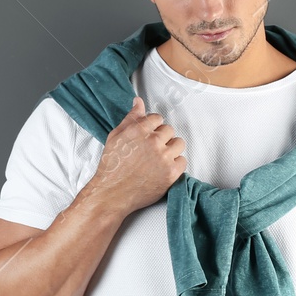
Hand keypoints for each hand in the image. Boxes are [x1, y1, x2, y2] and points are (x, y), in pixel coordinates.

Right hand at [86, 95, 185, 215]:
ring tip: (159, 159)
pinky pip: (183, 161)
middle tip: (151, 151)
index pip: (157, 118)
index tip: (148, 137)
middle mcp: (153, 141)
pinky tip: (163, 168)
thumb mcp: (116, 136)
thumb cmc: (112, 165)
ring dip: (171, 149)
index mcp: (139, 129)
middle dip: (162, 138)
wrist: (112, 193)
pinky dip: (176, 164)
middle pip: (169, 130)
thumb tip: (138, 101)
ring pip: (179, 143)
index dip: (153, 128)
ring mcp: (164, 157)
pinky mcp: (171, 173)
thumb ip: (131, 117)